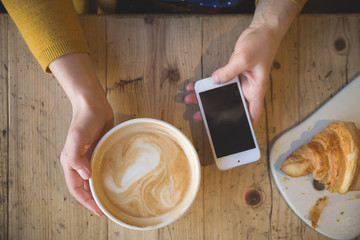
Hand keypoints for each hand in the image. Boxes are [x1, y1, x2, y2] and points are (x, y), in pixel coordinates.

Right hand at [60, 97, 112, 215]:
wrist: (94, 105)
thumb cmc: (84, 119)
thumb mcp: (77, 137)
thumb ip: (76, 156)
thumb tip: (85, 175)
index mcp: (70, 162)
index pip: (76, 188)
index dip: (86, 201)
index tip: (98, 210)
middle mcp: (79, 163)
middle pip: (85, 187)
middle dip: (94, 199)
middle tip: (107, 208)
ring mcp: (89, 157)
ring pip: (93, 180)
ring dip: (100, 190)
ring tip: (112, 199)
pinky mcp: (98, 152)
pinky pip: (101, 169)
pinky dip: (105, 177)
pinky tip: (115, 181)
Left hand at [185, 25, 276, 125]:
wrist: (262, 30)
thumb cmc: (262, 44)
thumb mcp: (244, 59)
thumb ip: (228, 72)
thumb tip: (214, 81)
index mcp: (256, 90)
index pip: (253, 114)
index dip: (246, 126)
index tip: (235, 134)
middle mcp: (248, 88)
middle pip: (232, 106)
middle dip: (216, 112)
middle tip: (201, 117)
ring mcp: (240, 81)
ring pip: (222, 95)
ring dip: (207, 98)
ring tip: (192, 101)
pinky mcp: (232, 73)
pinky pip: (218, 82)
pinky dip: (207, 84)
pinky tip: (195, 86)